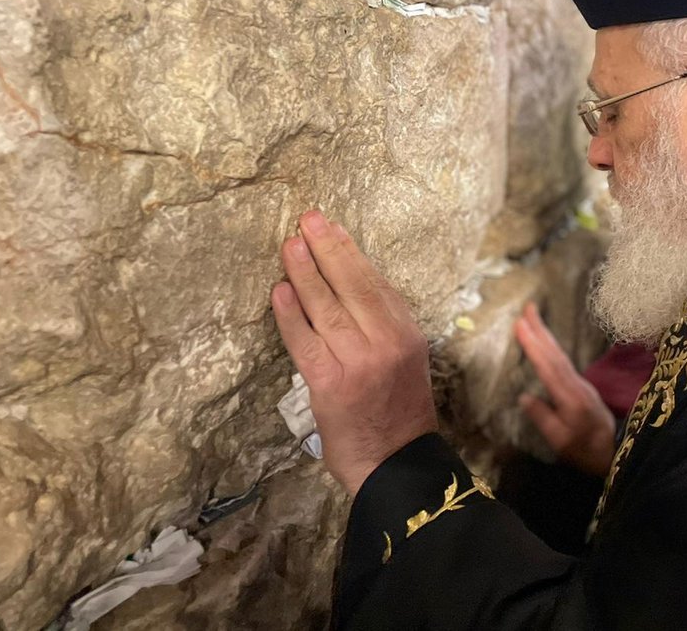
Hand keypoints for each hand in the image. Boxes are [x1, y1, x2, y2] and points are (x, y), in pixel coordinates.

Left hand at [273, 211, 436, 494]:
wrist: (396, 465)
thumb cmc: (398, 412)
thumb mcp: (406, 360)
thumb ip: (383, 324)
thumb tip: (349, 284)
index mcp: (407, 333)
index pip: (375, 282)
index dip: (349, 251)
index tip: (330, 227)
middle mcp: (386, 343)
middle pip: (352, 285)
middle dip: (327, 248)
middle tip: (306, 220)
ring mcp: (358, 362)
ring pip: (325, 307)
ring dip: (304, 273)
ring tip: (289, 246)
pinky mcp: (330, 384)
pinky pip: (304, 341)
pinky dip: (290, 315)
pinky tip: (279, 291)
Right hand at [514, 302, 615, 476]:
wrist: (616, 452)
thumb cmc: (586, 452)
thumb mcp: (561, 442)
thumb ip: (543, 418)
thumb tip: (524, 397)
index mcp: (570, 398)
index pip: (548, 367)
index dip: (533, 345)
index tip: (520, 325)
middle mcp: (577, 385)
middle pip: (556, 354)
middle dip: (541, 330)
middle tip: (529, 307)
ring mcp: (581, 384)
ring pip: (560, 355)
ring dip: (546, 335)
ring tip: (534, 317)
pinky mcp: (582, 387)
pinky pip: (563, 361)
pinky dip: (552, 348)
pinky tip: (546, 343)